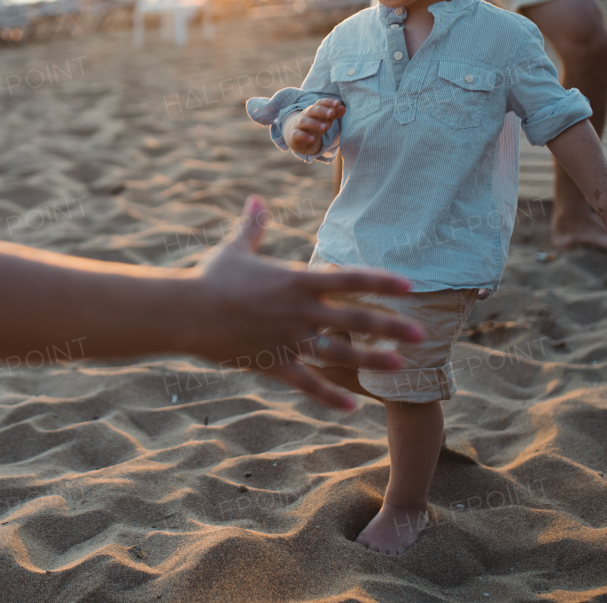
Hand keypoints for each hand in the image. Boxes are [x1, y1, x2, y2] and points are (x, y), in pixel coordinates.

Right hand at [187, 196, 421, 409]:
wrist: (185, 312)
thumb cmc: (210, 278)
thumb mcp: (235, 249)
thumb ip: (253, 226)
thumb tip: (256, 199)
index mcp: (295, 281)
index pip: (349, 278)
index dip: (380, 281)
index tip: (408, 285)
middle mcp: (299, 310)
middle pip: (354, 317)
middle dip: (390, 325)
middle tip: (422, 332)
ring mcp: (288, 339)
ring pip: (338, 352)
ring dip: (371, 359)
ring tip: (399, 366)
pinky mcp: (273, 363)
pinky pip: (307, 383)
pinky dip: (330, 396)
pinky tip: (352, 406)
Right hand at [285, 98, 344, 155]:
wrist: (296, 137)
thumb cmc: (313, 126)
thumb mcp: (324, 120)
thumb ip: (334, 114)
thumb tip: (343, 108)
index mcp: (313, 110)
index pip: (320, 103)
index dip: (328, 102)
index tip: (338, 103)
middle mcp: (305, 115)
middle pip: (312, 110)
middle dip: (322, 111)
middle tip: (332, 114)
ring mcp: (298, 125)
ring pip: (304, 121)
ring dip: (315, 123)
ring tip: (325, 127)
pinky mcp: (294, 135)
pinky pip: (297, 134)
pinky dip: (305, 136)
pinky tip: (313, 139)